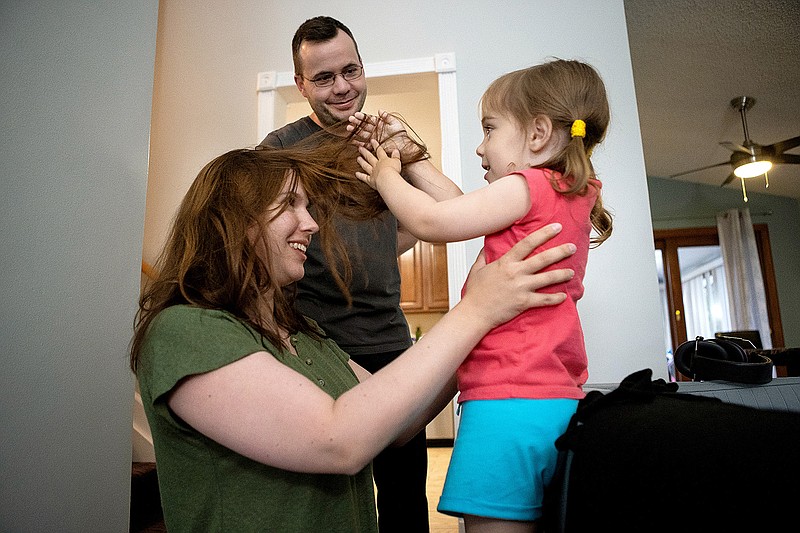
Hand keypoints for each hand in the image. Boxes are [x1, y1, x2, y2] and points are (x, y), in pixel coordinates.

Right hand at [348, 111, 414, 157]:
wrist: (404, 147)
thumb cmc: (401, 135)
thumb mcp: (395, 123)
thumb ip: (387, 116)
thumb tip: (380, 110)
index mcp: (380, 124)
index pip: (369, 119)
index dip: (362, 117)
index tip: (356, 114)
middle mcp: (376, 131)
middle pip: (364, 125)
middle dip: (357, 122)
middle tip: (350, 119)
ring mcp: (374, 138)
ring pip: (363, 134)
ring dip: (356, 131)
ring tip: (349, 128)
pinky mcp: (375, 146)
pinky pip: (365, 145)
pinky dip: (359, 143)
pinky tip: (353, 141)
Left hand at [356, 139, 401, 188]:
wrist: (388, 179)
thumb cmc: (393, 170)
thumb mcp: (397, 161)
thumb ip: (396, 156)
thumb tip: (395, 150)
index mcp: (384, 160)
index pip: (379, 151)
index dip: (375, 145)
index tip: (371, 140)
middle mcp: (377, 165)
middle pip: (370, 157)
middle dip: (365, 152)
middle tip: (360, 148)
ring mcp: (373, 172)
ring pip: (366, 166)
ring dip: (362, 162)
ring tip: (358, 158)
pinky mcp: (371, 180)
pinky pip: (364, 178)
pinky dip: (360, 176)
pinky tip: (356, 174)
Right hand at [461, 223, 575, 327]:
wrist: (475, 313)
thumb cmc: (475, 293)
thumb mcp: (477, 269)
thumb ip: (483, 256)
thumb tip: (487, 246)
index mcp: (506, 263)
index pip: (528, 243)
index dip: (544, 234)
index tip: (556, 228)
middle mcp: (516, 273)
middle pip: (543, 259)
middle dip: (560, 252)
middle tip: (572, 247)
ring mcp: (521, 288)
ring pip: (548, 278)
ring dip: (562, 274)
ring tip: (571, 272)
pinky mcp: (524, 302)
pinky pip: (545, 300)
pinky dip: (556, 298)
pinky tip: (564, 296)